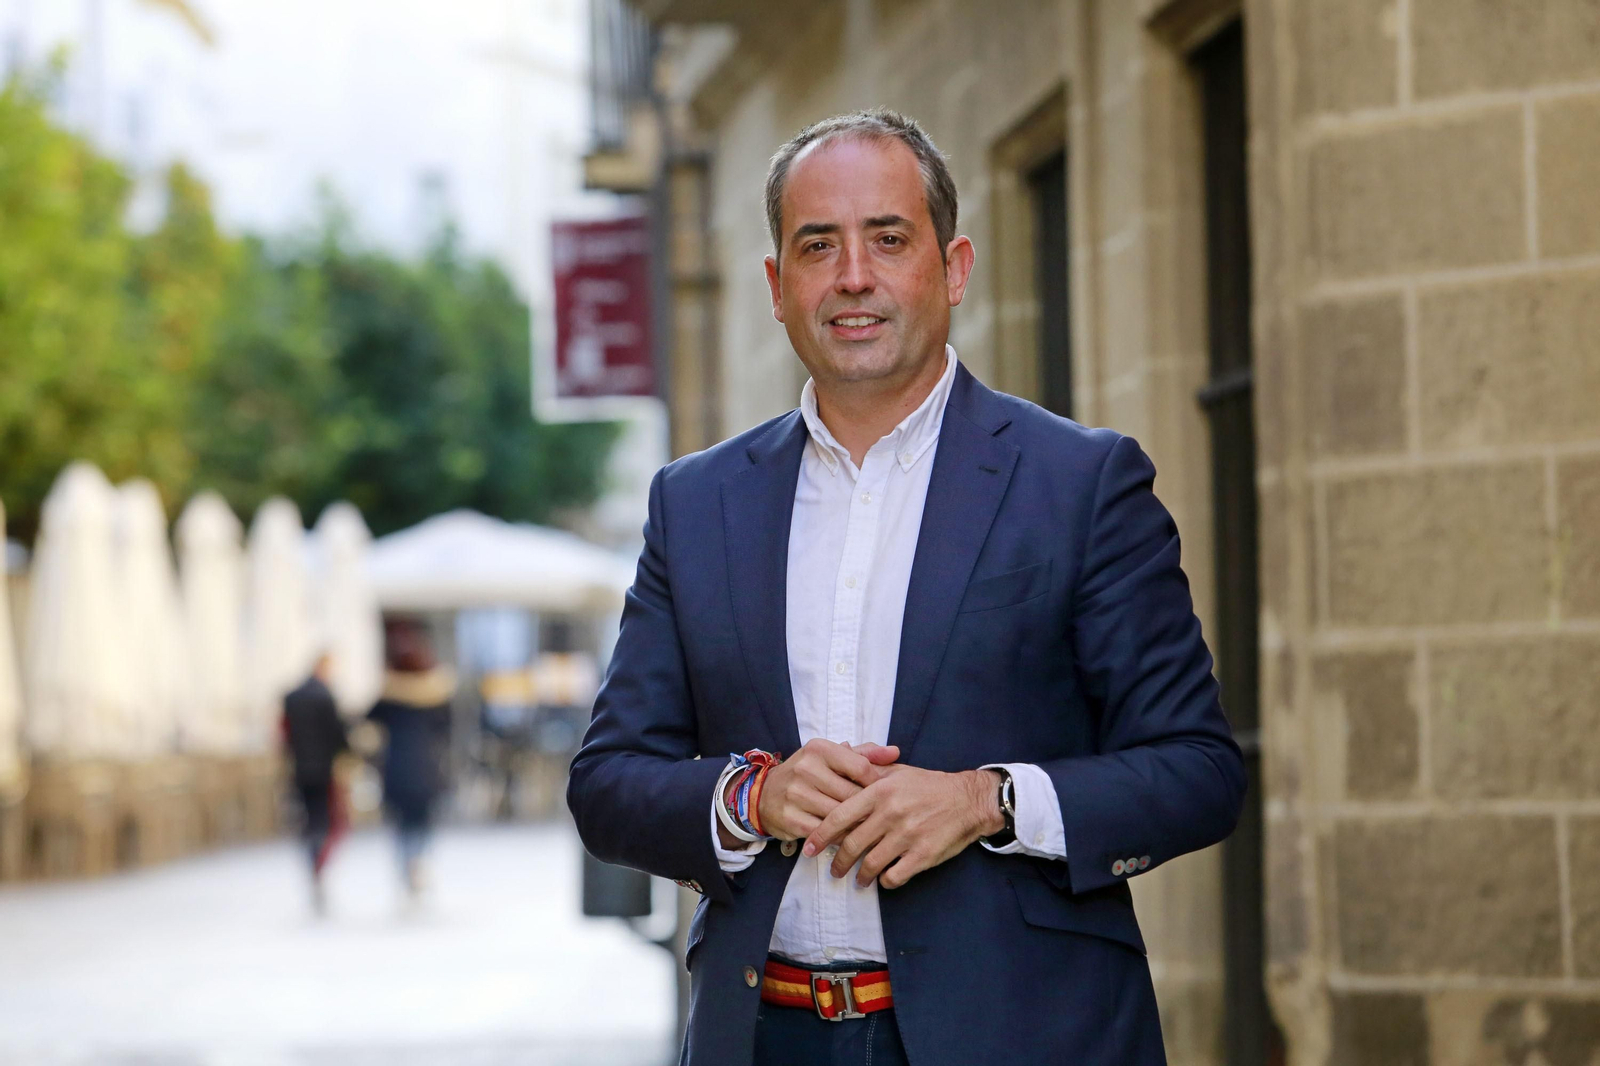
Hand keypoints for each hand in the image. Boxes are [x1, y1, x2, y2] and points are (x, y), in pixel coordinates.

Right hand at [750, 739, 899, 841]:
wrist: (765, 795)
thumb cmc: (808, 775)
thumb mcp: (831, 757)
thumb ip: (864, 754)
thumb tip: (895, 752)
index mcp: (819, 749)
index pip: (861, 767)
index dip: (877, 784)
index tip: (881, 794)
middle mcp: (806, 769)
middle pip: (852, 794)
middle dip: (868, 808)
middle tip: (880, 817)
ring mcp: (796, 795)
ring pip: (840, 815)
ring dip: (856, 825)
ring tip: (867, 828)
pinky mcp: (791, 818)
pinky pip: (826, 833)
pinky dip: (840, 837)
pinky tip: (847, 836)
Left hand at [804, 767, 1003, 889]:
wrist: (968, 800)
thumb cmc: (929, 785)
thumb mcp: (897, 771)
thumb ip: (868, 770)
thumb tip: (842, 757)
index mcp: (880, 792)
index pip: (840, 817)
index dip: (820, 835)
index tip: (809, 848)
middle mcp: (890, 814)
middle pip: (852, 845)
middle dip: (839, 863)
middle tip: (835, 871)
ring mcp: (907, 836)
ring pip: (871, 864)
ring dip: (861, 876)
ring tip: (859, 880)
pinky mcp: (923, 855)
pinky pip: (895, 876)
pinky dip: (886, 881)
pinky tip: (885, 879)